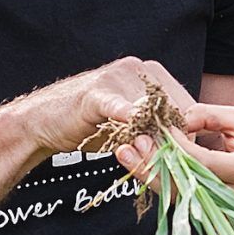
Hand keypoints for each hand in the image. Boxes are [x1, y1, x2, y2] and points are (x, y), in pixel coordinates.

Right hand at [7, 57, 194, 159]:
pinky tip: (135, 127)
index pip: (185, 106)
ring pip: (151, 114)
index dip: (187, 136)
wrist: (44, 120)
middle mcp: (137, 69)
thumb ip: (158, 130)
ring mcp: (116, 78)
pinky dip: (129, 117)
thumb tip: (189, 153)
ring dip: (152, 141)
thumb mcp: (131, 125)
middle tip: (169, 165)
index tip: (182, 159)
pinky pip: (119, 107)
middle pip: (173, 109)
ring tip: (149, 161)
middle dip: (173, 140)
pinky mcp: (96, 93)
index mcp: (151, 72)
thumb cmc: (90, 124)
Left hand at [111, 101, 233, 215]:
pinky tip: (141, 165)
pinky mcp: (213, 217)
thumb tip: (175, 120)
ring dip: (148, 174)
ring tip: (126, 153)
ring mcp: (222, 212)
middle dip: (151, 163)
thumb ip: (209, 116)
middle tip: (128, 144)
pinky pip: (180, 201)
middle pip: (182, 185)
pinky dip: (159, 182)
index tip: (156, 127)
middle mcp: (232, 197)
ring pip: (176, 197)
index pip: (201, 162)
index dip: (175, 145)